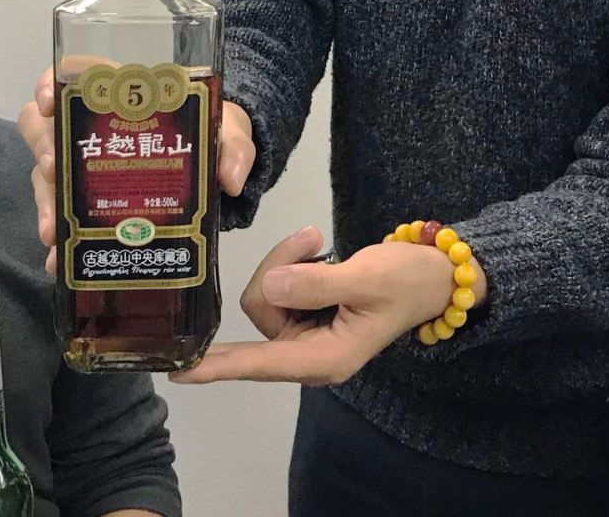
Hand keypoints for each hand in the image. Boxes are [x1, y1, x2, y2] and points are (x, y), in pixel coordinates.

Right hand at [18, 60, 255, 274]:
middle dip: (43, 146)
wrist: (215, 170)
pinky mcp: (87, 200)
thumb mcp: (229, 131)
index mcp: (124, 96)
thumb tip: (231, 178)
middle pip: (45, 125)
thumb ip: (235, 147)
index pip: (76, 76)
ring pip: (45, 173)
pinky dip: (59, 234)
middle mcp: (93, 126)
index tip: (49, 102)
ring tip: (52, 232)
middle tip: (52, 170)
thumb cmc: (213, 134)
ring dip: (46, 200)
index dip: (52, 83)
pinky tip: (59, 258)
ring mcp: (84, 165)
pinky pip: (61, 213)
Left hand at [170, 229, 483, 386]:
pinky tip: (318, 249)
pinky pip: (279, 285)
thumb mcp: (365, 278)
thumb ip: (316, 283)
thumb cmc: (405, 281)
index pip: (260, 363)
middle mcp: (308, 353)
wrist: (430, 274)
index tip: (179, 372)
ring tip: (319, 240)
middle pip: (261, 309)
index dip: (219, 365)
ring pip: (267, 292)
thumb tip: (272, 287)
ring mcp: (304, 333)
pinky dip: (294, 260)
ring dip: (288, 258)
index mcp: (323, 358)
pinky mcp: (304, 313)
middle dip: (279, 266)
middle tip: (313, 236)